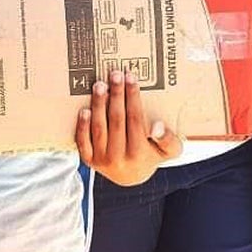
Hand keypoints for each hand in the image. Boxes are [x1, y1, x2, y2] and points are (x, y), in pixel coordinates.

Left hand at [75, 70, 181, 184]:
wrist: (131, 176)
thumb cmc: (151, 156)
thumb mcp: (169, 151)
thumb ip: (169, 140)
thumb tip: (157, 126)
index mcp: (139, 155)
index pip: (135, 120)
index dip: (133, 97)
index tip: (131, 78)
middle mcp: (119, 159)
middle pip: (116, 120)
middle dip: (116, 95)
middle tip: (115, 74)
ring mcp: (101, 161)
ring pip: (99, 128)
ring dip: (99, 104)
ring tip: (100, 85)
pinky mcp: (89, 160)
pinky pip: (82, 141)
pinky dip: (82, 125)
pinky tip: (84, 109)